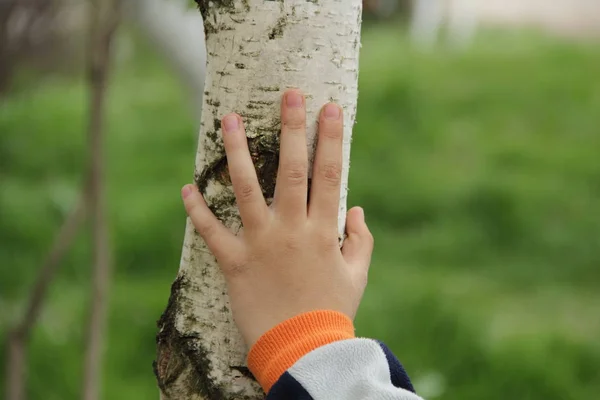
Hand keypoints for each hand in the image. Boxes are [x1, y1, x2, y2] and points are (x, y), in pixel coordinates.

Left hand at [181, 89, 373, 346]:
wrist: (302, 350)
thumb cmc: (332, 310)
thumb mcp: (357, 274)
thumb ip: (360, 239)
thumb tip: (356, 209)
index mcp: (322, 230)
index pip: (329, 174)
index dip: (330, 139)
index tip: (329, 108)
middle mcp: (291, 230)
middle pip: (290, 171)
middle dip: (291, 129)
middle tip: (289, 94)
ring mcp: (260, 244)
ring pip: (246, 190)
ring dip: (236, 154)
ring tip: (228, 120)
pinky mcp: (235, 264)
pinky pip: (212, 233)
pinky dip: (197, 211)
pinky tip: (186, 187)